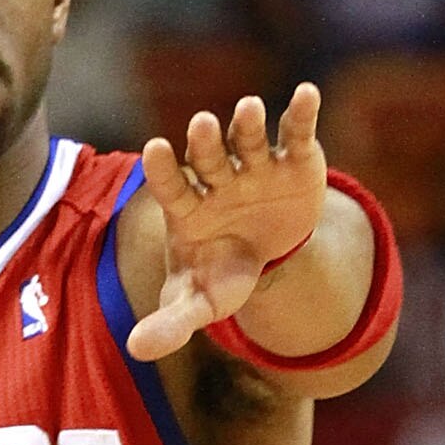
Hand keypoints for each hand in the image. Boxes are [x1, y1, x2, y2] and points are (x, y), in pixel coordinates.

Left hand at [126, 83, 327, 361]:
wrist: (268, 259)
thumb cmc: (221, 276)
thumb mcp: (199, 304)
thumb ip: (171, 323)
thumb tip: (136, 350)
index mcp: (189, 208)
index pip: (170, 186)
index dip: (164, 169)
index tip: (155, 149)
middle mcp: (218, 179)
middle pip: (207, 158)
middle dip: (206, 143)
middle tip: (202, 125)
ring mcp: (255, 166)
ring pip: (247, 139)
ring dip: (248, 124)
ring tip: (249, 108)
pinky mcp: (294, 159)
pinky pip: (296, 132)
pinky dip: (302, 113)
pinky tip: (308, 93)